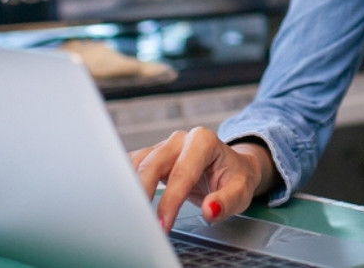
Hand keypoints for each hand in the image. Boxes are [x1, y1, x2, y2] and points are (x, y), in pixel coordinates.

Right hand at [130, 128, 273, 231]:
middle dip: (144, 194)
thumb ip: (226, 201)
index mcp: (203, 141)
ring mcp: (165, 146)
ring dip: (131, 188)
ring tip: (130, 213)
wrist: (233, 167)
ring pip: (139, 164)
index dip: (171, 200)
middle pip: (153, 164)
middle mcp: (181, 140)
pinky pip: (134, 165)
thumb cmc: (236, 177)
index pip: (182, 173)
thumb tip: (210, 210)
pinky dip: (126, 182)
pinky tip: (123, 199)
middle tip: (142, 221)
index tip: (163, 223)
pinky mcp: (153, 156)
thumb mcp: (241, 191)